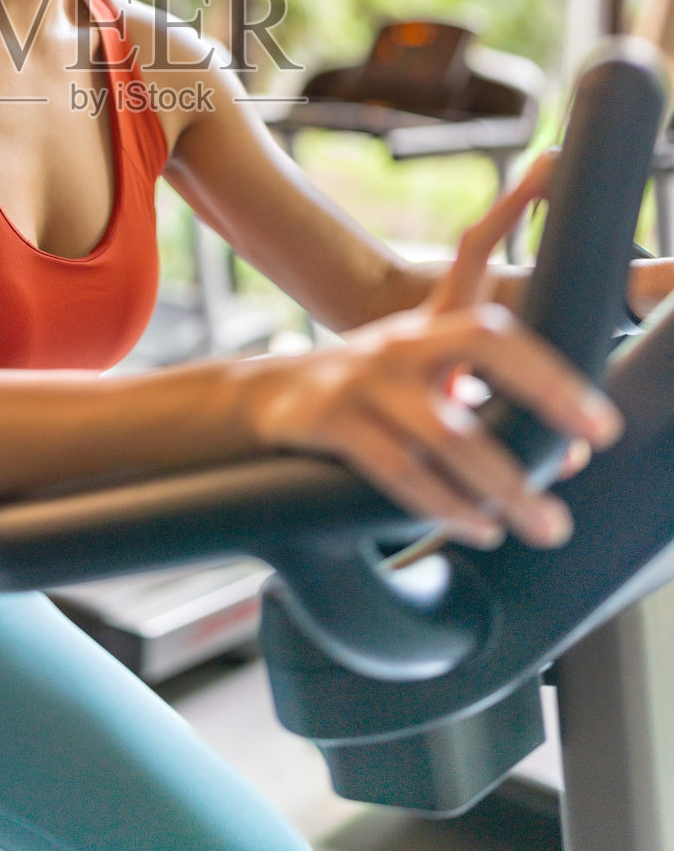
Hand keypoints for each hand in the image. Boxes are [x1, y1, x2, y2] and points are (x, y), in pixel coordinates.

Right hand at [250, 157, 622, 548]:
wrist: (262, 397)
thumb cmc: (360, 392)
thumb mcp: (414, 375)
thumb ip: (483, 402)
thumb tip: (567, 457)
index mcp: (426, 332)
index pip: (497, 332)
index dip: (550, 370)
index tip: (597, 423)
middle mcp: (398, 346)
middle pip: (481, 349)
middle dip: (542, 398)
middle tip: (580, 461)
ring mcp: (362, 381)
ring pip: (445, 431)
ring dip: (501, 484)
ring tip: (542, 523)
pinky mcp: (327, 421)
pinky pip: (395, 469)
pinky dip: (443, 504)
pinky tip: (477, 527)